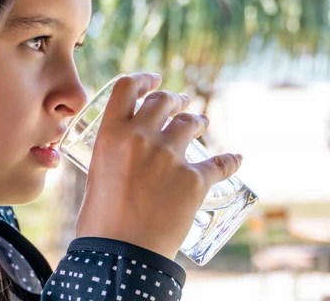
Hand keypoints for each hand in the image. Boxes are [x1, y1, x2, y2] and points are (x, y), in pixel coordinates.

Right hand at [75, 73, 242, 259]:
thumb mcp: (97, 173)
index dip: (144, 79)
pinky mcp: (193, 180)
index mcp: (112, 134)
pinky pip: (219, 162)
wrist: (122, 253)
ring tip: (200, 125)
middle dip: (175, 99)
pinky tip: (235, 159)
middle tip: (181, 103)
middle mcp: (141, 137)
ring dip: (197, 121)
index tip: (155, 79)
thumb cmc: (101, 218)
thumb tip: (128, 148)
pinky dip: (229, 160)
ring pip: (191, 123)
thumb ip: (115, 152)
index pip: (128, 87)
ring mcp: (169, 157)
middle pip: (164, 100)